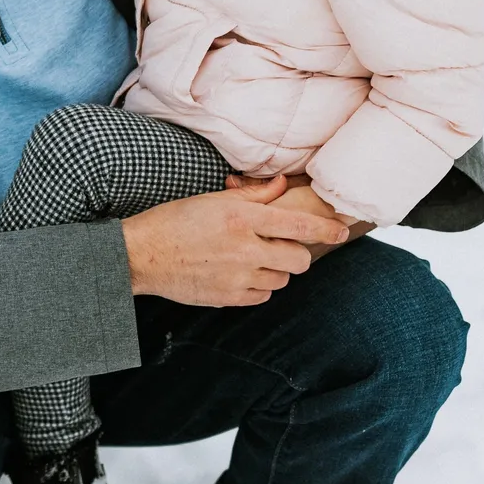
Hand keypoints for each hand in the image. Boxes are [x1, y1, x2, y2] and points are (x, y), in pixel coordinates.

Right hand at [121, 176, 351, 307]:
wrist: (142, 255)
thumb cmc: (173, 221)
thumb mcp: (212, 199)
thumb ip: (252, 195)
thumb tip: (282, 185)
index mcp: (242, 218)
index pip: (299, 226)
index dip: (326, 231)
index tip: (341, 232)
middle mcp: (245, 248)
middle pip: (298, 259)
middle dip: (296, 253)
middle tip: (281, 247)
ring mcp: (238, 277)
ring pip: (282, 280)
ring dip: (275, 271)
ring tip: (252, 260)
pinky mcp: (229, 298)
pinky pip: (262, 296)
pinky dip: (258, 287)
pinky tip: (240, 275)